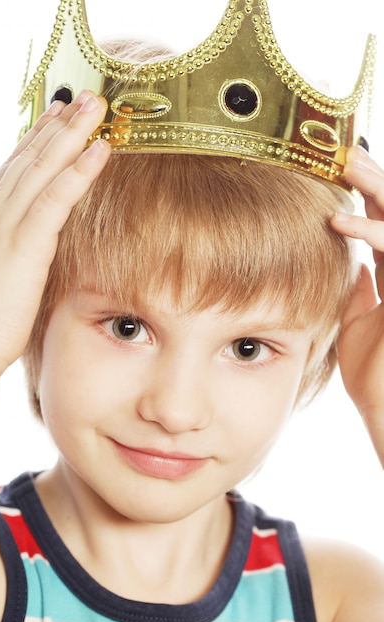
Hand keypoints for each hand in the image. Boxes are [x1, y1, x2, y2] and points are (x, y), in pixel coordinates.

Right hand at [0, 91, 110, 383]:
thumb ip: (13, 253)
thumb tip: (32, 250)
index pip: (14, 170)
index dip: (38, 139)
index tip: (58, 116)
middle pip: (29, 158)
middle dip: (58, 124)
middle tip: (84, 96)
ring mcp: (5, 225)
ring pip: (42, 168)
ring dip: (73, 133)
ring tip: (97, 106)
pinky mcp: (24, 244)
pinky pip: (56, 198)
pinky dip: (79, 170)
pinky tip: (101, 149)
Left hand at [331, 147, 383, 466]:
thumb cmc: (375, 375)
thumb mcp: (358, 323)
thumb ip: (357, 290)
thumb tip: (345, 261)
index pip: (383, 223)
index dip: (366, 194)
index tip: (337, 169)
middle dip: (374, 179)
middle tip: (344, 151)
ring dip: (378, 189)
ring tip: (346, 163)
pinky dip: (372, 233)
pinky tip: (340, 222)